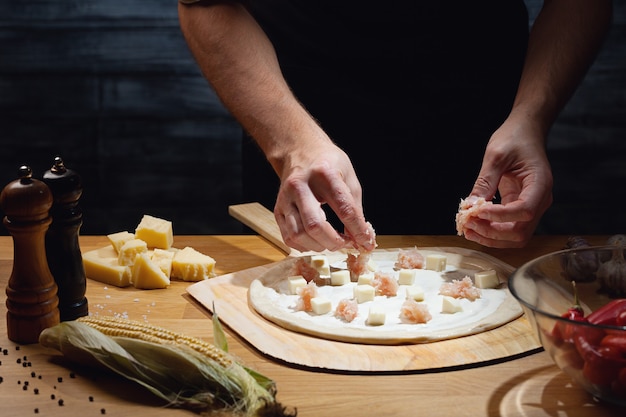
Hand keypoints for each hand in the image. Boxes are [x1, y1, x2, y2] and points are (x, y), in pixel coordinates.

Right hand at [273, 140, 375, 252]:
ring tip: (331, 242)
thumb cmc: (328, 164)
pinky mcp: (278, 208)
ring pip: (299, 234)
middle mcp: (300, 185)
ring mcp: (285, 198)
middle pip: (315, 225)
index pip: (344, 209)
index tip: (366, 242)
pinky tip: (315, 241)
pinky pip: (288, 237)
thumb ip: (355, 208)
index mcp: (324, 173)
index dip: (357, 230)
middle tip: (346, 244)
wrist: (299, 150)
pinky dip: (304, 246)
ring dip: (319, 246)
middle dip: (334, 242)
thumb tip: (363, 237)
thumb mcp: (349, 176)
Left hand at [462, 116, 552, 247]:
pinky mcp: (519, 208)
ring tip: (468, 229)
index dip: (500, 216)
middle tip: (469, 224)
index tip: (477, 211)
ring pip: (515, 236)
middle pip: (520, 232)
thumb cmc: (515, 138)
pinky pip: (508, 228)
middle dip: (493, 233)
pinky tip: (474, 226)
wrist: (525, 133)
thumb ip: (485, 181)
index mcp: (540, 184)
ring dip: (491, 238)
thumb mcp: (496, 155)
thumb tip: (470, 206)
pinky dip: (491, 232)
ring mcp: (531, 206)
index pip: (524, 211)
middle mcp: (540, 200)